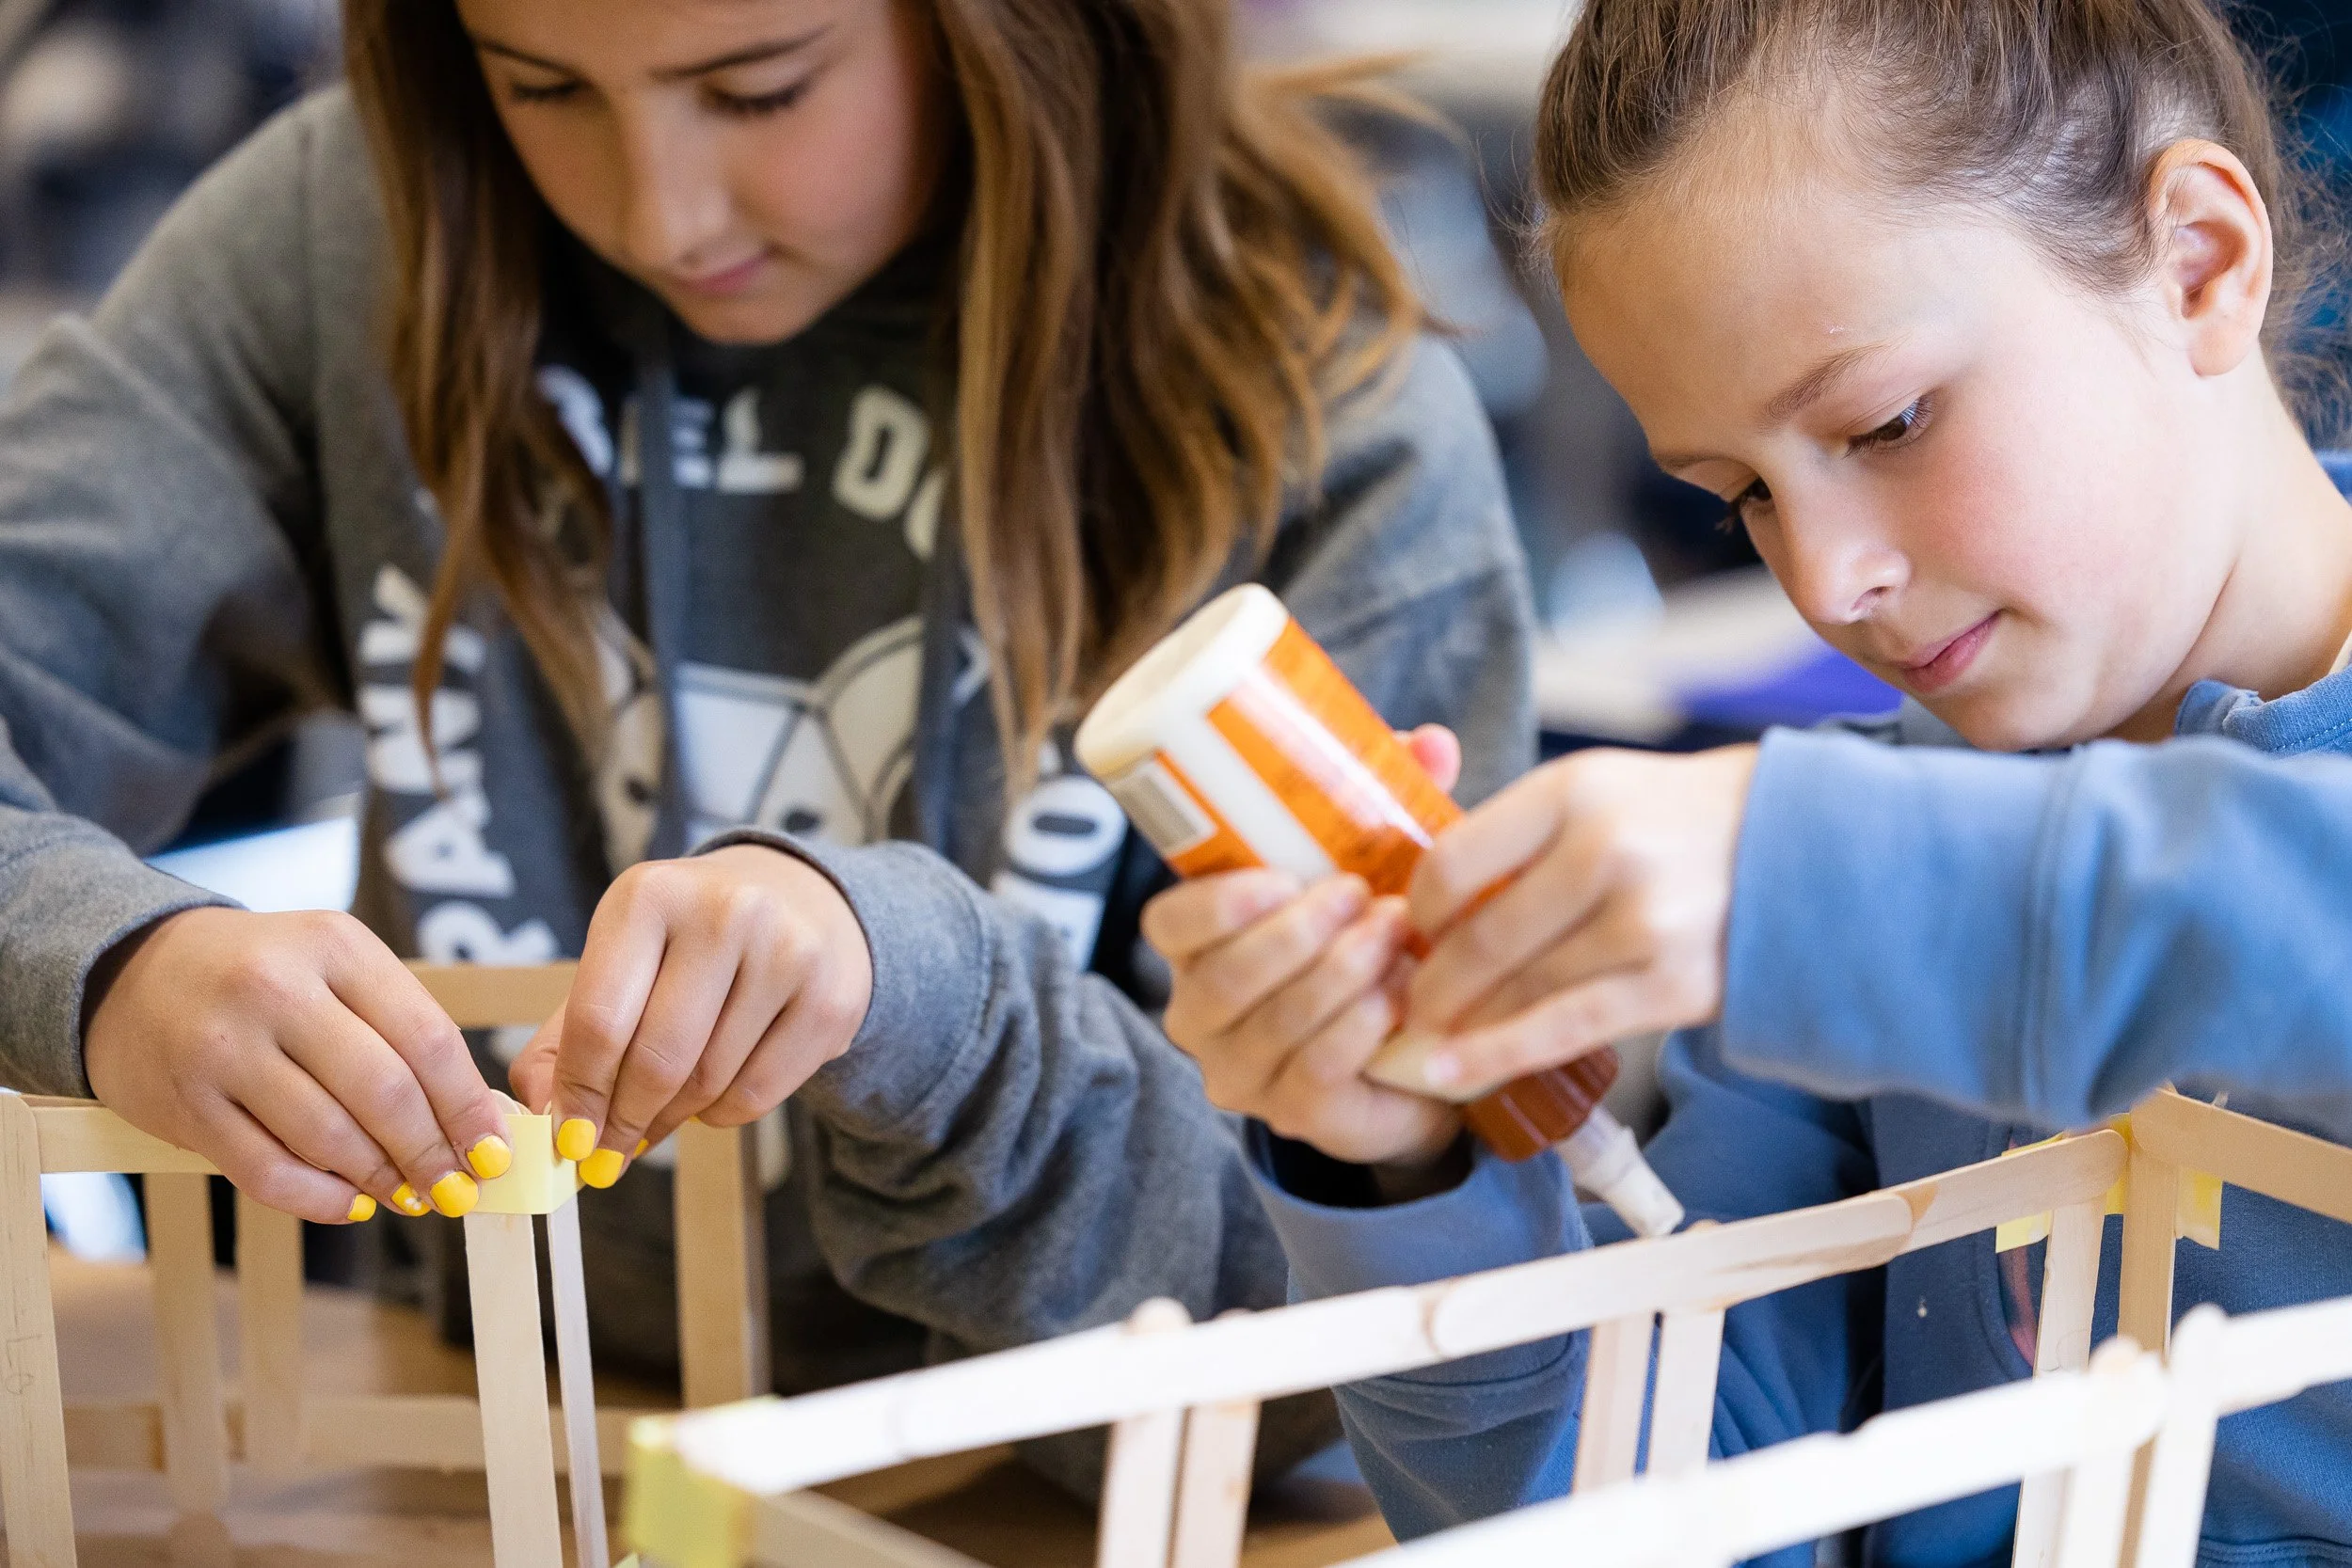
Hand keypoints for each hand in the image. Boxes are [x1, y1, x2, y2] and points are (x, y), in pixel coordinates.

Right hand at [83, 907, 508, 1222]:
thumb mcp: (337, 967)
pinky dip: (321, 1200)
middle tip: (458, 1188)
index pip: (427, 1038)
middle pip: (384, 1092)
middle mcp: (276, 989)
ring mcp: (223, 1048)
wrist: (132, 972)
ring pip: (329, 1137)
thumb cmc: (265, 975)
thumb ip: (404, 1031)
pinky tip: (351, 1203)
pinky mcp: (185, 1105)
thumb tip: (481, 1123)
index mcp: (334, 945)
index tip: (494, 1151)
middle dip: (433, 1152)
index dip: (468, 1106)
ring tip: (409, 1195)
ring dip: (381, 1179)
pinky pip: (267, 1172)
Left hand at [508, 844, 870, 1187]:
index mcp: (650, 896)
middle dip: (624, 1122)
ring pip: (708, 1083)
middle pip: (657, 1059)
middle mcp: (724, 913)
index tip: (569, 1142)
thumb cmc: (688, 947)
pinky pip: (757, 1094)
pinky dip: (722, 1115)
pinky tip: (713, 1095)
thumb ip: (565, 1040)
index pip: (600, 1019)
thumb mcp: (619, 964)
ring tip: (660, 1115)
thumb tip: (542, 1116)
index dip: (579, 1095)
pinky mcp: (829, 1000)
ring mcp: (787, 953)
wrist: (801, 903)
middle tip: (608, 1155)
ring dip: (671, 1120)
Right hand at [1143, 727, 1463, 1168]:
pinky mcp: (1293, 1117)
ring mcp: (1242, 1074)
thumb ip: (1389, 803)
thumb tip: (1429, 740)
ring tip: (1395, 935)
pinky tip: (1397, 997)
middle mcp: (1200, 1014)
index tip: (1280, 877)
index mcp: (1197, 946)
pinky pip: (1314, 1072)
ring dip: (1340, 973)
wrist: (1416, 1055)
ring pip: (1274, 1023)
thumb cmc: (1373, 943)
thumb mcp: (1374, 866)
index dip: (1213, 905)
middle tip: (1364, 896)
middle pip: (1221, 977)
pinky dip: (1358, 1028)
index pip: (1166, 925)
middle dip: (1297, 934)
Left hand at [1399, 744, 1758, 1096]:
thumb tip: (1427, 906)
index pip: (1454, 862)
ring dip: (1458, 1026)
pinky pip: (1563, 1029)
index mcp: (1573, 790)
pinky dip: (1497, 1055)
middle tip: (1403, 1007)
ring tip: (1422, 1042)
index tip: (1409, 933)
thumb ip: (1518, 837)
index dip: (1418, 911)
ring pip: (1517, 990)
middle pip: (1480, 938)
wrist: (1798, 846)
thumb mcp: (1595, 792)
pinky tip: (1451, 1072)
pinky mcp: (1673, 984)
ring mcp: (1643, 920)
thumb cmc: (1673, 822)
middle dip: (1429, 985)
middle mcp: (1606, 850)